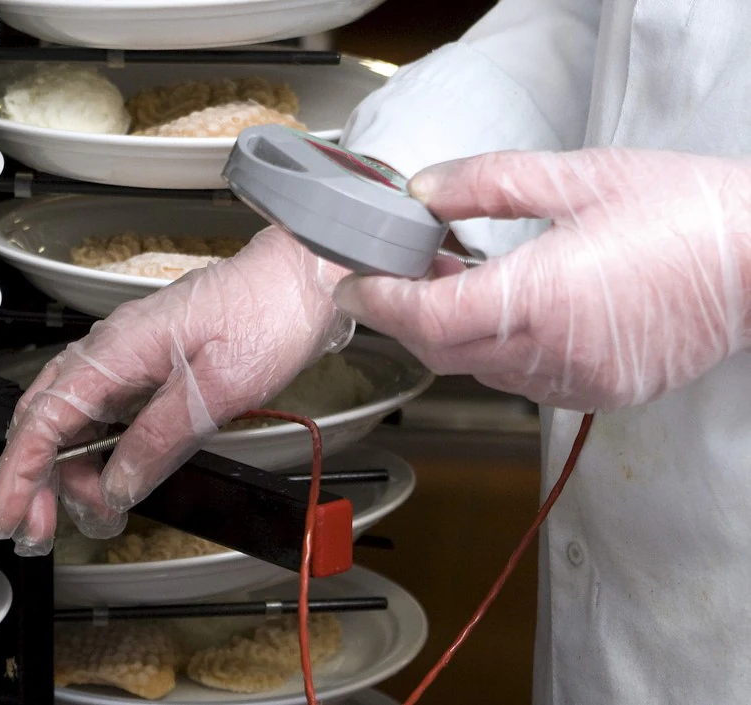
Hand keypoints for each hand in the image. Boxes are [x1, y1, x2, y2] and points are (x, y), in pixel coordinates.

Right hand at [0, 227, 355, 554]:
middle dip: (33, 482)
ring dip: (67, 472)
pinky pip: (103, 414)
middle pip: (45, 423)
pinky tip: (108, 480)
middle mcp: (109, 351)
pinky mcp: (146, 367)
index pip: (44, 420)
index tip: (9, 518)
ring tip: (89, 515)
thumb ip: (159, 439)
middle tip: (38, 532)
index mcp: (116, 351)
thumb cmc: (266, 314)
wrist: (301, 278)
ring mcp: (125, 358)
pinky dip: (96, 453)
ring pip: (71, 421)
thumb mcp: (215, 388)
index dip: (19, 475)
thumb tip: (116, 486)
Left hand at [334, 148, 750, 410]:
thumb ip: (488, 184)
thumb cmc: (686, 213)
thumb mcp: (579, 178)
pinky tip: (504, 310)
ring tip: (449, 282)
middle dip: (405, 318)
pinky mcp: (603, 392)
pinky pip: (524, 380)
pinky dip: (497, 350)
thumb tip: (425, 191)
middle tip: (389, 278)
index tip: (354, 286)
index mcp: (543, 298)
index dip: (381, 303)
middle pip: (444, 351)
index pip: (429, 317)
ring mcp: (580, 381)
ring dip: (451, 334)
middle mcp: (555, 353)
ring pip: (481, 370)